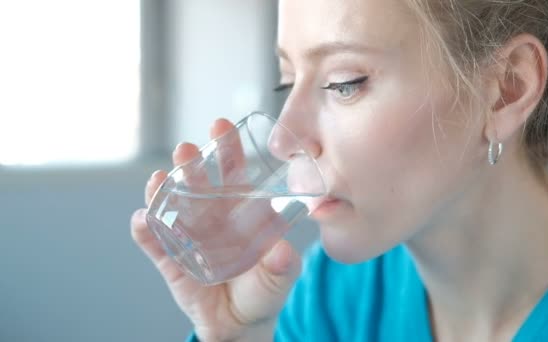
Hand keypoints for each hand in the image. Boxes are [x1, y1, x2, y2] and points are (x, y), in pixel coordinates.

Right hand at [131, 119, 301, 340]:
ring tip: (161, 178)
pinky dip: (146, 230)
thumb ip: (283, 265)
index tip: (222, 124)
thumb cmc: (264, 292)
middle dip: (192, 164)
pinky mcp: (170, 258)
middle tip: (186, 149)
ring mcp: (188, 235)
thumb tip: (283, 251)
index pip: (234, 174)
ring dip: (165, 189)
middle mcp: (212, 217)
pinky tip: (141, 219)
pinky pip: (154, 242)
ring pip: (173, 205)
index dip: (227, 149)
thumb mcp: (279, 278)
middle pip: (198, 183)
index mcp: (239, 211)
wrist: (239, 325)